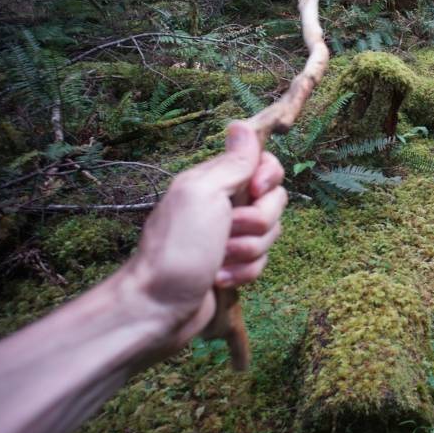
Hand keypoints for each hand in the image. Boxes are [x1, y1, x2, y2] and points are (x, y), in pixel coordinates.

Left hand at [122, 122, 286, 352]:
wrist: (158, 307)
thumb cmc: (178, 248)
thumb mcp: (204, 194)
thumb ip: (231, 162)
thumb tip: (242, 125)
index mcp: (215, 182)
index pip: (263, 163)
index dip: (268, 176)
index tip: (255, 190)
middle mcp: (224, 206)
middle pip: (274, 200)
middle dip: (259, 221)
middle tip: (228, 231)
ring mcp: (230, 237)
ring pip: (271, 234)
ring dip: (248, 251)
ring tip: (219, 261)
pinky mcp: (234, 266)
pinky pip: (261, 262)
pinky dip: (243, 273)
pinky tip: (219, 280)